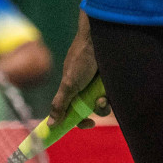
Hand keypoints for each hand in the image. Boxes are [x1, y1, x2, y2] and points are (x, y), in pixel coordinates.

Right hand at [47, 13, 110, 128]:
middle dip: (97, 110)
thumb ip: (60, 104)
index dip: (80, 121)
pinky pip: (113, 94)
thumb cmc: (81, 59)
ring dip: (105, 102)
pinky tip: (111, 86)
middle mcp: (85, 89)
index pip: (74, 112)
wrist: (98, 38)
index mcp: (72, 91)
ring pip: (104, 103)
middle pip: (91, 110)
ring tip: (105, 94)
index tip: (89, 123)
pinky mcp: (110, 79)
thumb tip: (50, 125)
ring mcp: (98, 84)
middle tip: (100, 102)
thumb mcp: (69, 83)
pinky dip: (112, 93)